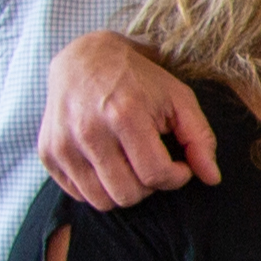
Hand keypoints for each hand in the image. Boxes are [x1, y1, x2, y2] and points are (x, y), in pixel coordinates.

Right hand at [40, 32, 213, 209]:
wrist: (84, 59)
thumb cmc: (138, 80)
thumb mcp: (178, 98)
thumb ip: (200, 138)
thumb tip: (212, 178)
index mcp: (123, 114)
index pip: (156, 174)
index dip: (176, 177)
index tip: (180, 165)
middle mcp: (88, 131)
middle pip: (128, 194)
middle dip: (150, 186)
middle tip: (153, 164)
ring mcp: (63, 144)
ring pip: (102, 201)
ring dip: (124, 190)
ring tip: (132, 165)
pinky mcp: (48, 153)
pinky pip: (79, 195)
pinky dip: (99, 188)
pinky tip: (109, 164)